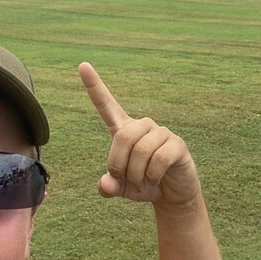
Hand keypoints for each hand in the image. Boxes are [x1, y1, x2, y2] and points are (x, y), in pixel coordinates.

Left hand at [79, 62, 200, 207]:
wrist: (172, 194)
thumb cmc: (143, 185)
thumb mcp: (121, 188)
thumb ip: (109, 186)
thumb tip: (106, 185)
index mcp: (124, 130)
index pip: (107, 105)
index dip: (94, 87)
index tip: (83, 65)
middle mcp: (142, 126)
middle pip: (122, 136)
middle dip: (119, 165)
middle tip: (125, 181)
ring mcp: (161, 133)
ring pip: (141, 149)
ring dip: (136, 175)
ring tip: (142, 182)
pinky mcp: (177, 144)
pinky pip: (159, 158)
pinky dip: (152, 175)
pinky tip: (155, 179)